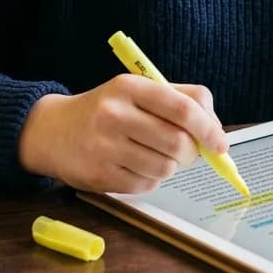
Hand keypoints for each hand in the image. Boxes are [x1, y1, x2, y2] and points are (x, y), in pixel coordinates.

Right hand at [17, 75, 228, 192]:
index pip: (182, 108)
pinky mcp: (99, 175)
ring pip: (165, 167)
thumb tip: (216, 131)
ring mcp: (104, 147)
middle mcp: (114, 114)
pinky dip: (150, 179)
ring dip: (170, 166)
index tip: (221, 143)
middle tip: (189, 152)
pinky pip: (146, 185)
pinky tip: (134, 165)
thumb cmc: (107, 109)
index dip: (209, 128)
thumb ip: (179, 101)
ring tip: (154, 155)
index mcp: (129, 87)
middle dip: (193, 153)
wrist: (52, 131)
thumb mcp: (137, 91)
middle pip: (178, 142)